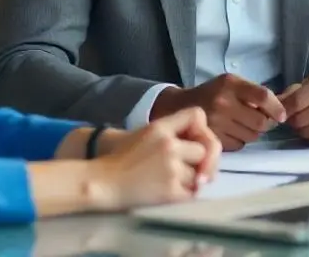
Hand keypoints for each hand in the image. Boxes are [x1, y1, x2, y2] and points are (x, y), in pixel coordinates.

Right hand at [91, 107, 220, 209]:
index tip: (195, 142)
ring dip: (190, 180)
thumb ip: (172, 134)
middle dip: (199, 161)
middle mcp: (168, 145)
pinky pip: (193, 193)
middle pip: (204, 149)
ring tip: (168, 180)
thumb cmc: (121, 160)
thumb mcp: (145, 134)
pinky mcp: (171, 192)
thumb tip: (206, 148)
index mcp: (160, 128)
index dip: (202, 129)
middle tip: (188, 168)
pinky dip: (186, 194)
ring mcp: (171, 169)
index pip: (196, 115)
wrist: (102, 184)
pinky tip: (170, 191)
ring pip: (199, 175)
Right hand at [152, 74, 285, 150]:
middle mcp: (223, 102)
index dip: (276, 108)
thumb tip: (281, 111)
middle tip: (256, 120)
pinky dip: (239, 141)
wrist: (177, 108)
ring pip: (252, 136)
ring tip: (239, 125)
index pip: (263, 96)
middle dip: (263, 123)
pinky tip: (229, 133)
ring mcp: (216, 122)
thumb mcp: (229, 84)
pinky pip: (239, 145)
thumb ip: (252, 94)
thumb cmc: (211, 95)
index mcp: (230, 83)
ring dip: (251, 133)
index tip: (282, 116)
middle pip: (260, 121)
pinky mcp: (212, 138)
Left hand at [277, 73, 308, 145]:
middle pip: (300, 120)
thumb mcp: (306, 85)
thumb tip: (269, 108)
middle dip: (293, 121)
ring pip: (307, 133)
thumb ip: (288, 95)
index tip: (280, 114)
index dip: (283, 111)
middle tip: (296, 117)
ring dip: (302, 130)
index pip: (296, 103)